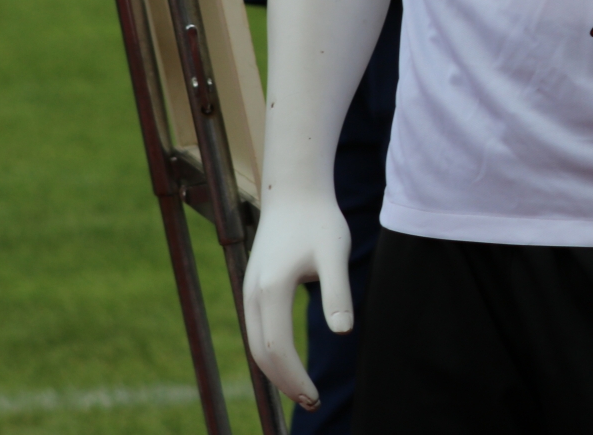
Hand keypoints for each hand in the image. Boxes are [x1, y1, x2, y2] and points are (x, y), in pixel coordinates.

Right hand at [242, 192, 352, 411]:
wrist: (294, 191)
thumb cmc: (319, 220)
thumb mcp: (335, 253)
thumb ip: (337, 292)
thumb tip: (343, 331)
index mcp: (272, 289)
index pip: (277, 348)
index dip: (294, 377)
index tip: (316, 395)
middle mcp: (253, 293)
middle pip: (260, 352)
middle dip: (284, 381)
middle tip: (312, 401)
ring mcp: (249, 290)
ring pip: (255, 343)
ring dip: (275, 370)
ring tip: (302, 389)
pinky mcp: (253, 287)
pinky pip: (256, 330)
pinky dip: (269, 353)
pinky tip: (289, 361)